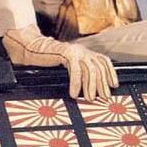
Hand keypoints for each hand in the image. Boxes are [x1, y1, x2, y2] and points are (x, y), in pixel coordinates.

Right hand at [2, 25, 118, 99]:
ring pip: (90, 69)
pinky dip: (76, 83)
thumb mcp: (68, 66)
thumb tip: (89, 88)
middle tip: (104, 97)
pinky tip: (74, 93)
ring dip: (90, 86)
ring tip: (89, 98)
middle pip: (99, 67)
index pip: (104, 61)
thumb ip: (79, 72)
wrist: (32, 48)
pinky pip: (75, 70)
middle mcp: (83, 50)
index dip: (111, 73)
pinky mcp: (66, 53)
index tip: (114, 85)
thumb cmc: (49, 60)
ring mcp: (75, 51)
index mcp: (85, 52)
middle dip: (102, 84)